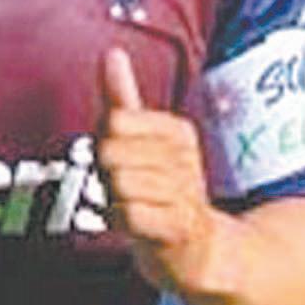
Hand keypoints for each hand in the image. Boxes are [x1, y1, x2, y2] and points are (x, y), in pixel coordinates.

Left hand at [96, 47, 216, 292]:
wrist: (200, 252)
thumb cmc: (164, 193)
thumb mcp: (145, 142)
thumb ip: (125, 98)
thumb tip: (112, 52)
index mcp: (177, 131)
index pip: (115, 120)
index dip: (104, 144)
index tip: (121, 160)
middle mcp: (184, 159)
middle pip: (110, 152)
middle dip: (104, 175)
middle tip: (122, 189)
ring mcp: (185, 193)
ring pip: (118, 183)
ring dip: (112, 201)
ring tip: (131, 207)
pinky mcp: (178, 228)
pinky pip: (129, 214)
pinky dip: (120, 222)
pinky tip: (133, 225)